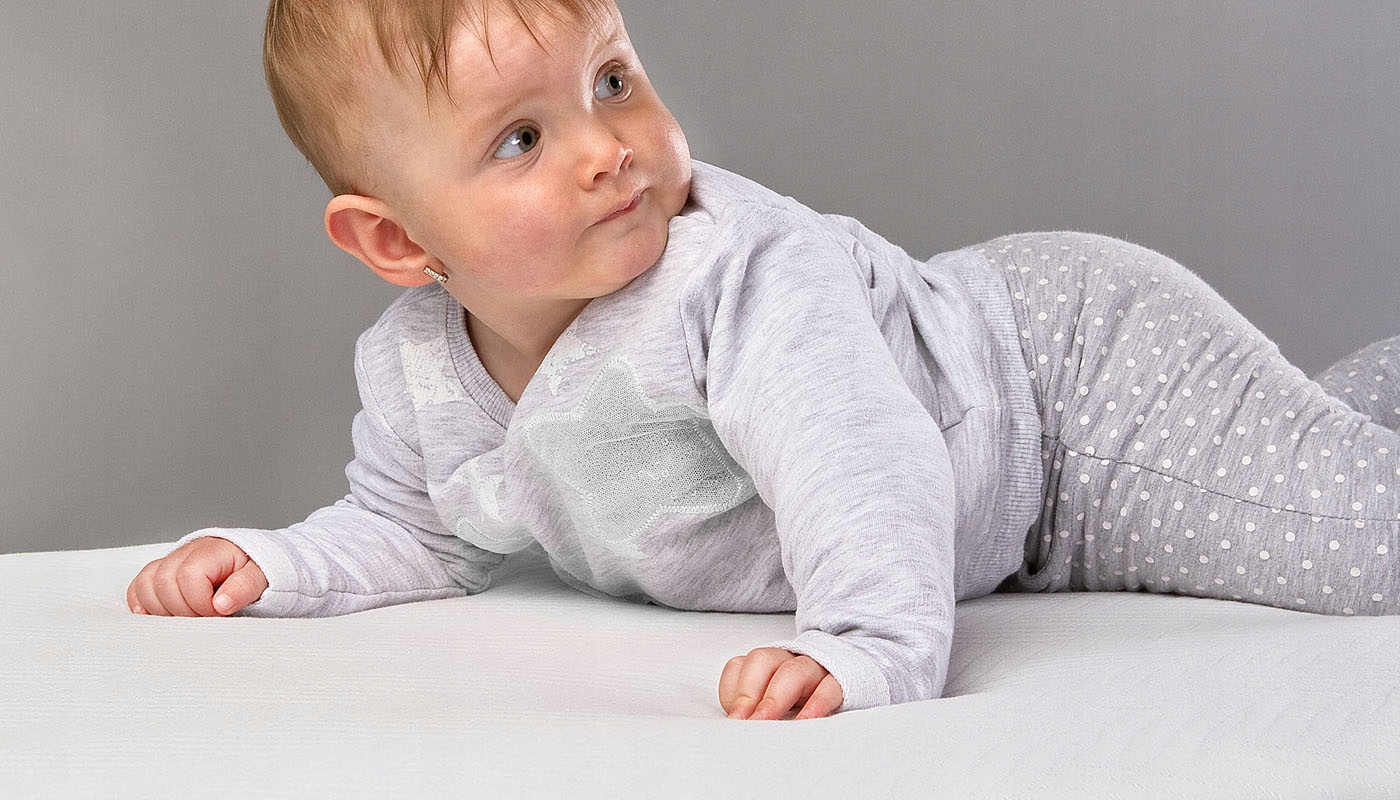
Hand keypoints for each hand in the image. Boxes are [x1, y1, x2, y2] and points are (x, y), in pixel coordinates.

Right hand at [127, 537, 267, 616]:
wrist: (250, 560)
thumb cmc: (255, 569)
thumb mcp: (261, 576)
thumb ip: (244, 587)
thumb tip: (221, 604)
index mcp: (211, 550)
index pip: (188, 576)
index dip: (200, 602)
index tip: (218, 611)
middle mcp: (186, 552)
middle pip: (163, 582)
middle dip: (182, 609)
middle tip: (204, 617)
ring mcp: (170, 562)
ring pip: (146, 584)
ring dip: (162, 609)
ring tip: (187, 616)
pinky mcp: (160, 573)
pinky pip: (138, 587)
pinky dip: (143, 604)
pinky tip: (160, 615)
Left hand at [718, 647, 843, 719]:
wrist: (858, 668)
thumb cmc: (806, 693)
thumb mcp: (776, 697)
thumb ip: (755, 707)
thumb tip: (737, 729)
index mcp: (768, 663)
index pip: (740, 665)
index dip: (733, 690)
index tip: (733, 719)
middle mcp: (789, 660)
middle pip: (763, 661)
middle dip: (748, 693)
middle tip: (743, 723)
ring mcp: (815, 667)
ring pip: (793, 672)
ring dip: (775, 698)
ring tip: (766, 723)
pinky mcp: (841, 680)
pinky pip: (828, 688)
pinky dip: (816, 704)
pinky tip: (806, 722)